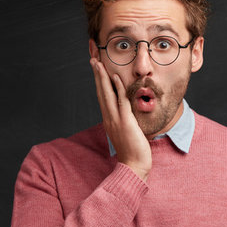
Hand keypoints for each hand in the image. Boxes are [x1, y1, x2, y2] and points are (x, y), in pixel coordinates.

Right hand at [90, 58, 151, 180]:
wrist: (133, 166)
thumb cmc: (133, 151)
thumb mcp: (127, 132)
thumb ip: (126, 122)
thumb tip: (128, 114)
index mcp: (109, 120)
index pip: (102, 97)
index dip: (99, 83)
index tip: (97, 70)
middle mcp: (109, 118)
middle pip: (100, 92)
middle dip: (97, 75)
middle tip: (93, 60)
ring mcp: (115, 119)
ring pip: (107, 94)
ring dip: (102, 77)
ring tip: (98, 63)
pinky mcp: (125, 122)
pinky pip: (120, 101)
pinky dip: (117, 88)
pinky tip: (115, 77)